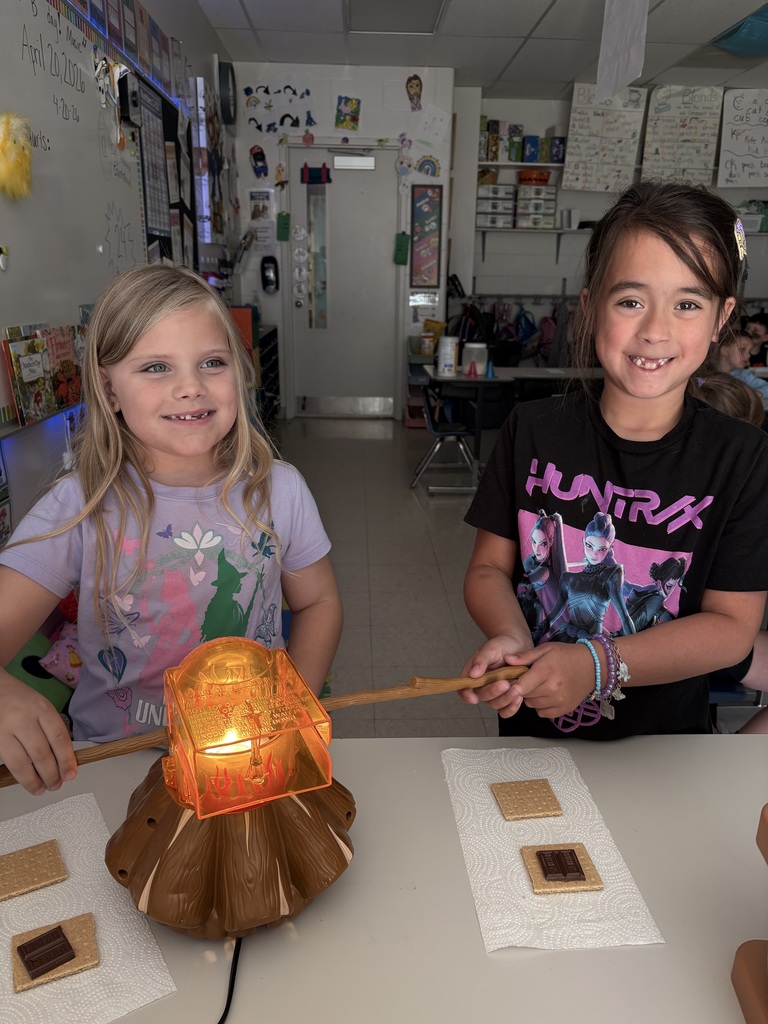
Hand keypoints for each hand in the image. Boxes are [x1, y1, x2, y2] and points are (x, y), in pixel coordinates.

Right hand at [0, 674, 76, 794]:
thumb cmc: (21, 700)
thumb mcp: (41, 707)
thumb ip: (52, 730)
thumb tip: (65, 760)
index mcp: (42, 708)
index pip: (59, 738)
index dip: (66, 760)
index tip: (71, 774)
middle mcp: (24, 719)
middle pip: (41, 753)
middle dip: (52, 774)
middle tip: (57, 784)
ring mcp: (6, 730)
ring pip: (23, 762)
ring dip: (35, 780)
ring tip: (42, 789)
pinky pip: (9, 762)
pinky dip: (21, 775)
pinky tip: (28, 781)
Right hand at [459, 635, 529, 716]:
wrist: (519, 645)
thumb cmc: (502, 644)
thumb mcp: (491, 648)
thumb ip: (481, 660)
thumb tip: (472, 674)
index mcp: (473, 674)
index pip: (464, 688)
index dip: (467, 696)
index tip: (474, 698)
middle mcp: (482, 685)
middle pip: (482, 696)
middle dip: (493, 692)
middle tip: (505, 683)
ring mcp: (495, 693)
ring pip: (496, 704)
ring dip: (505, 700)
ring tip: (516, 690)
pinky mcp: (507, 697)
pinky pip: (506, 710)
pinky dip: (512, 708)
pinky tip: (519, 698)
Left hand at [504, 642, 596, 718]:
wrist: (593, 666)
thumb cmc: (567, 655)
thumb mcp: (546, 649)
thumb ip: (525, 656)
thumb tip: (506, 660)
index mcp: (546, 670)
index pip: (522, 685)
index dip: (512, 686)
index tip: (508, 684)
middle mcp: (553, 688)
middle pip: (525, 695)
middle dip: (522, 688)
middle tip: (528, 679)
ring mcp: (559, 700)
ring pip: (532, 704)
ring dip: (531, 697)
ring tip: (539, 686)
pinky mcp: (564, 709)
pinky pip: (542, 713)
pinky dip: (541, 706)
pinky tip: (546, 695)